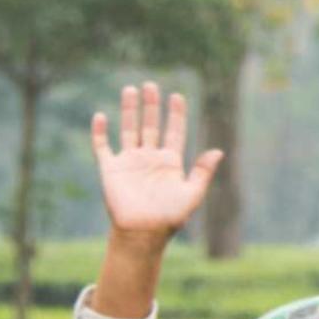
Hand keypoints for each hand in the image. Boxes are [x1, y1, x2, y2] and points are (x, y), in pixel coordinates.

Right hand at [89, 81, 223, 242]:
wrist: (143, 233)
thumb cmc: (170, 217)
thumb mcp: (192, 194)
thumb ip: (203, 172)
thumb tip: (218, 151)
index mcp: (170, 162)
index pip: (174, 132)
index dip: (176, 114)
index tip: (177, 96)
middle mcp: (150, 158)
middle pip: (151, 125)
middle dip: (151, 105)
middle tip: (151, 85)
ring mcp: (129, 162)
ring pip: (129, 129)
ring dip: (129, 110)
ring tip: (130, 89)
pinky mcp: (110, 168)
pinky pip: (102, 146)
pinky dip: (100, 132)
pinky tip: (100, 116)